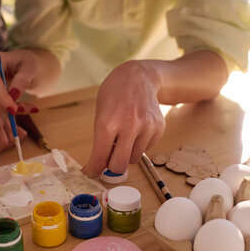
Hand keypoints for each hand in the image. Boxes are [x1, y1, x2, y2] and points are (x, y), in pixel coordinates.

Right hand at [0, 49, 42, 113]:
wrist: (26, 66)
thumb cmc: (28, 64)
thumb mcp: (31, 70)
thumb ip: (22, 81)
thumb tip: (13, 95)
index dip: (1, 97)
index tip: (13, 109)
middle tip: (15, 112)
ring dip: (0, 108)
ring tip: (22, 109)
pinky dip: (2, 108)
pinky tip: (19, 109)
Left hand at [82, 61, 165, 176]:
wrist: (138, 77)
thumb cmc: (114, 96)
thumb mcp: (100, 114)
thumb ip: (100, 141)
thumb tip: (99, 167)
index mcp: (108, 123)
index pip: (100, 157)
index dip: (93, 169)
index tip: (91, 173)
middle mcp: (129, 126)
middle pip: (119, 165)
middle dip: (112, 166)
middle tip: (109, 159)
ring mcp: (146, 127)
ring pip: (133, 159)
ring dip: (126, 154)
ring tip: (124, 136)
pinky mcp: (158, 128)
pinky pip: (146, 150)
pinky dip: (138, 146)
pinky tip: (136, 130)